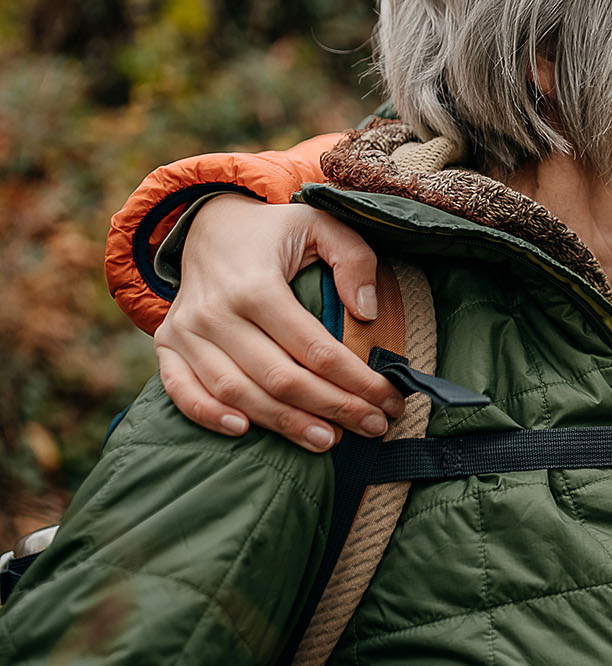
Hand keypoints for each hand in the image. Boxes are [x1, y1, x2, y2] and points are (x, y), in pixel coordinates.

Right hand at [154, 195, 401, 450]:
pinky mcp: (167, 344)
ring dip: (284, 423)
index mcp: (256, 285)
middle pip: (280, 378)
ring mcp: (186, 331)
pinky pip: (180, 390)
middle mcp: (216, 312)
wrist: (208, 224)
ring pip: (236, 392)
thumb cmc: (274, 231)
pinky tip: (243, 432)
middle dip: (333, 408)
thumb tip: (368, 313)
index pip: (315, 348)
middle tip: (374, 427)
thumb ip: (353, 259)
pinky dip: (207, 415)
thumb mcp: (322, 224)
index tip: (390, 399)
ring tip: (328, 441)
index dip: (357, 381)